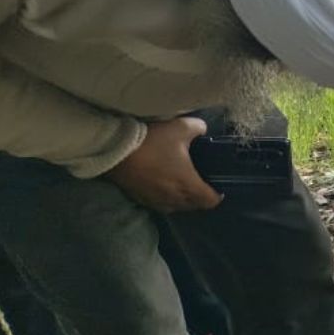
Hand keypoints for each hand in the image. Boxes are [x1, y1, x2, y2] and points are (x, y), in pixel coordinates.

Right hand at [105, 118, 221, 212]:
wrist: (115, 151)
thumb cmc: (153, 141)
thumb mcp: (182, 127)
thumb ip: (199, 128)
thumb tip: (203, 131)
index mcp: (187, 184)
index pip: (209, 201)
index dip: (217, 195)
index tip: (217, 186)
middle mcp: (173, 198)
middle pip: (193, 205)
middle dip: (200, 197)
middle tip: (200, 182)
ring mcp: (155, 200)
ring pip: (176, 207)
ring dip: (182, 199)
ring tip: (182, 184)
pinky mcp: (140, 199)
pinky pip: (159, 204)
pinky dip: (165, 198)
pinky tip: (162, 184)